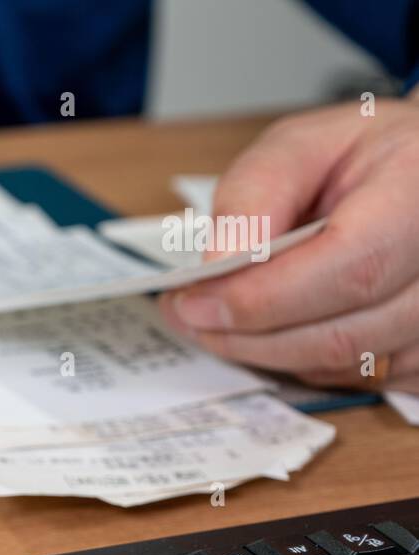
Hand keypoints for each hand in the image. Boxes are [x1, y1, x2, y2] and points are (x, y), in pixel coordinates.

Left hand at [159, 97, 418, 391]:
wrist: (415, 173)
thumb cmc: (366, 155)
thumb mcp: (301, 145)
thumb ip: (255, 195)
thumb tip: (217, 263)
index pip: (349, 270)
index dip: (263, 298)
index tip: (194, 302)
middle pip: (342, 334)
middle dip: (247, 336)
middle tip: (188, 317)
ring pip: (343, 365)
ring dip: (264, 353)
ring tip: (216, 321)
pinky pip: (354, 378)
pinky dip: (298, 359)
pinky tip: (270, 329)